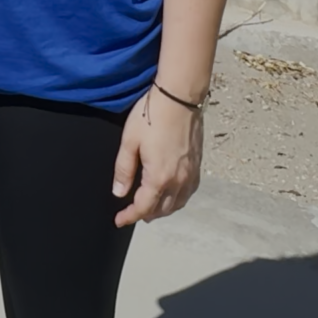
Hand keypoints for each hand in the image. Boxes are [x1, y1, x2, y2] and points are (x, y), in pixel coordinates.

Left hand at [112, 87, 203, 226]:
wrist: (179, 97)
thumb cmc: (152, 115)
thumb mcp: (129, 142)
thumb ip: (123, 170)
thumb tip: (119, 193)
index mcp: (159, 177)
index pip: (143, 207)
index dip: (129, 217)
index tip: (119, 220)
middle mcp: (178, 180)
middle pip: (162, 209)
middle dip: (146, 214)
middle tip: (132, 213)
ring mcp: (191, 173)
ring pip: (178, 203)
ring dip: (163, 209)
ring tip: (150, 208)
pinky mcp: (198, 164)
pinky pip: (189, 192)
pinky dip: (178, 199)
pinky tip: (171, 194)